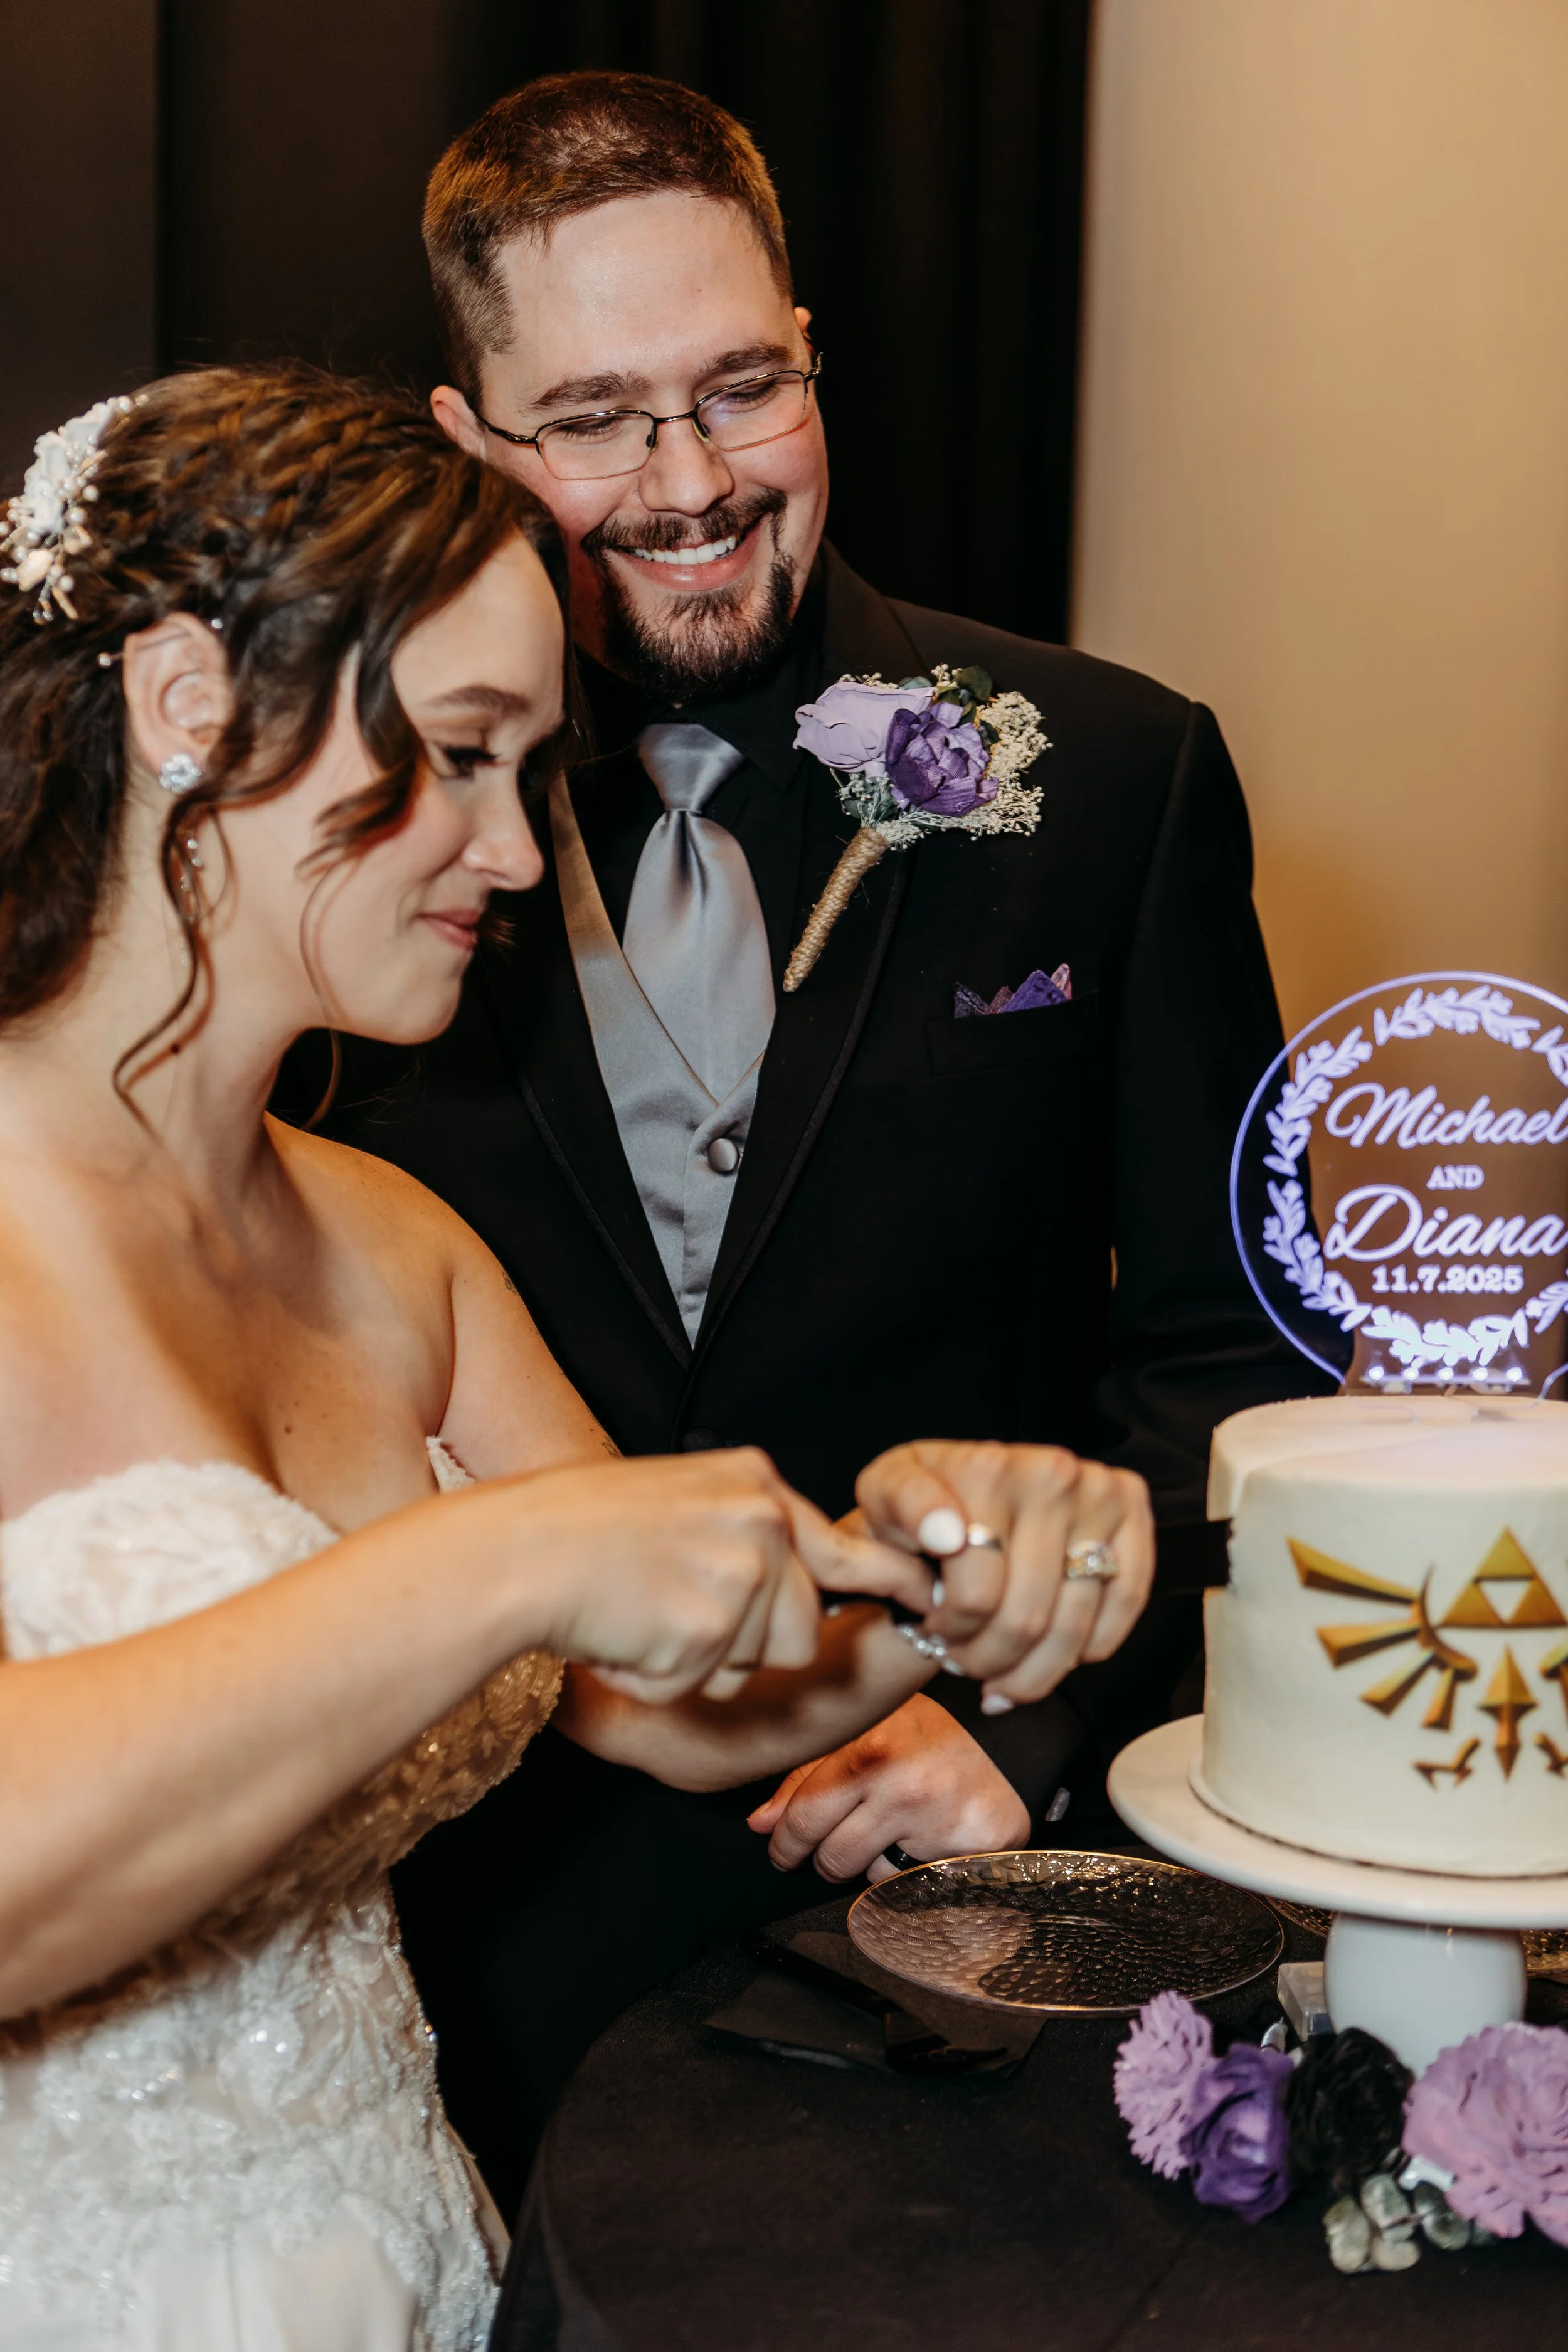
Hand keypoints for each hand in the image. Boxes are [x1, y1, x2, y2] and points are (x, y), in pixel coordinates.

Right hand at [526, 1449, 930, 1705]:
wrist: (518, 1552)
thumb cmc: (580, 1534)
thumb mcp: (682, 1505)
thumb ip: (747, 1534)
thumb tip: (804, 1586)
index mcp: (755, 1484)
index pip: (844, 1548)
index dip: (891, 1584)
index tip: (929, 1601)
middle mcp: (762, 1518)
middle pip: (801, 1628)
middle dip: (744, 1646)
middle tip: (666, 1612)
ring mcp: (741, 1569)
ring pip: (760, 1662)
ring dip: (704, 1663)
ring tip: (644, 1616)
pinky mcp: (713, 1622)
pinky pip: (704, 1683)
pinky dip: (661, 1677)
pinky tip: (624, 1634)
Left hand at [746, 1694, 1029, 1880]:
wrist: (1011, 1742)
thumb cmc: (928, 1734)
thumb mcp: (866, 1731)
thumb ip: (808, 1775)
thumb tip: (761, 1823)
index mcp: (870, 1749)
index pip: (805, 1814)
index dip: (784, 1841)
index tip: (781, 1849)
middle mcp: (904, 1787)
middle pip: (831, 1857)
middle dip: (821, 1859)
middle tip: (827, 1851)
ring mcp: (939, 1824)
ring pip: (870, 1878)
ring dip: (870, 1865)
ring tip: (893, 1832)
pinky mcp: (969, 1856)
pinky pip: (914, 1888)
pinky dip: (910, 1874)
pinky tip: (924, 1844)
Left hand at [850, 1440, 1154, 1708]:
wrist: (961, 1488)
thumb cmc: (917, 1507)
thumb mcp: (884, 1498)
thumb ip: (899, 1511)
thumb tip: (947, 1533)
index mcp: (985, 1468)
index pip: (977, 1593)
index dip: (950, 1629)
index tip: (932, 1625)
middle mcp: (1050, 1473)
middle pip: (1025, 1617)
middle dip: (986, 1657)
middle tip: (963, 1657)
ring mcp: (1097, 1491)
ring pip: (1071, 1624)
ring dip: (1030, 1668)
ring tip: (998, 1668)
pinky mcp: (1130, 1509)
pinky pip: (1125, 1601)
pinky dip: (1086, 1647)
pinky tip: (1050, 1657)